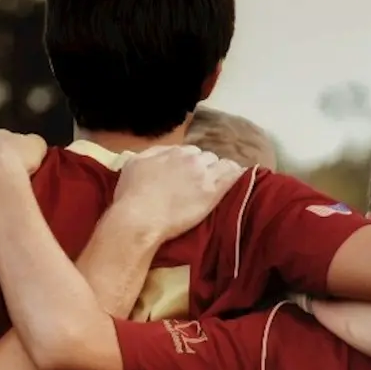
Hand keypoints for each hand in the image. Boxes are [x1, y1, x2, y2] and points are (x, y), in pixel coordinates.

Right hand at [104, 145, 243, 243]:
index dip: (190, 163)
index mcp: (173, 151)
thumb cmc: (131, 194)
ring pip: (222, 165)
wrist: (139, 218)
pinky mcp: (213, 193)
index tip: (187, 174)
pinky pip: (233, 176)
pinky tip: (239, 178)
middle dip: (205, 167)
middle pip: (207, 158)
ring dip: (220, 171)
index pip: (191, 152)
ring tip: (220, 182)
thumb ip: (151, 154)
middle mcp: (191, 159)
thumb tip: (162, 153)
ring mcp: (204, 175)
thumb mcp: (133, 163)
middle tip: (200, 182)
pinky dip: (236, 175)